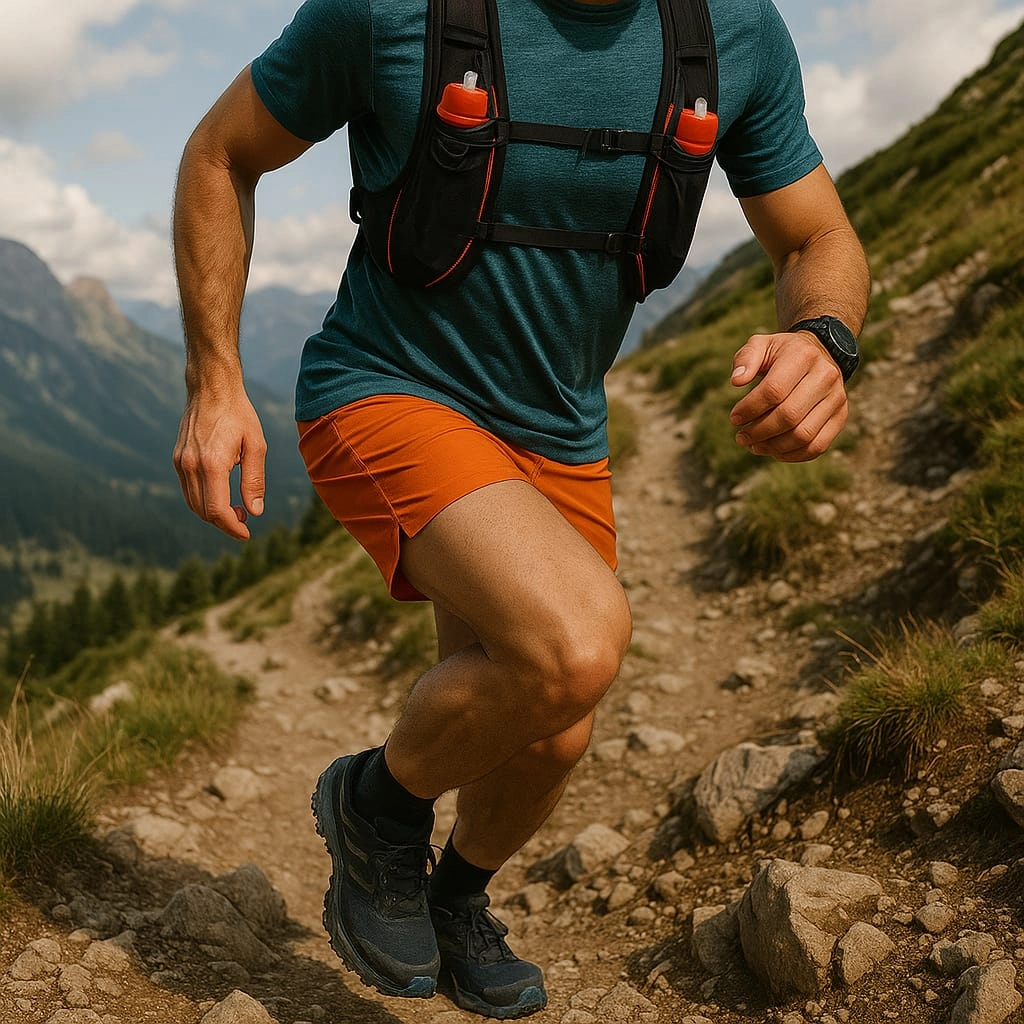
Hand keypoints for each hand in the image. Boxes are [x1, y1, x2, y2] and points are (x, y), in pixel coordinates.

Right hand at [172, 387, 266, 539]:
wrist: (211, 388)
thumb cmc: (239, 414)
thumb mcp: (256, 446)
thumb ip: (254, 480)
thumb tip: (255, 512)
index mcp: (211, 463)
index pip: (216, 509)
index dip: (232, 527)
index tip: (246, 533)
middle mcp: (190, 465)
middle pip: (203, 511)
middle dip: (224, 523)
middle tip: (246, 520)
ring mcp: (180, 462)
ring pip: (193, 503)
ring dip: (213, 514)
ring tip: (237, 510)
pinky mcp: (177, 458)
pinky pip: (188, 490)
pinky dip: (203, 501)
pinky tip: (222, 496)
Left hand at [728, 330, 847, 461]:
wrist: (820, 352)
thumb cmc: (782, 353)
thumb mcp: (762, 345)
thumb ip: (746, 359)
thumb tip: (736, 381)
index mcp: (803, 356)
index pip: (774, 390)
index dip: (750, 409)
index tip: (734, 418)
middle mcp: (825, 376)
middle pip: (789, 415)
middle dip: (759, 431)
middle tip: (741, 437)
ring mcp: (836, 398)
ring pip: (804, 435)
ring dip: (774, 447)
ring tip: (754, 446)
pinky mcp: (840, 416)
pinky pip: (818, 446)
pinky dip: (793, 455)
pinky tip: (774, 451)